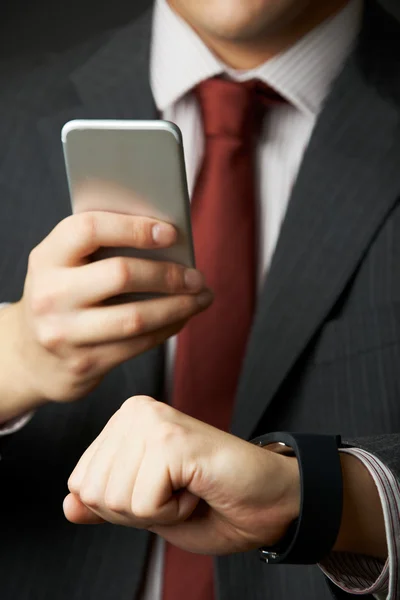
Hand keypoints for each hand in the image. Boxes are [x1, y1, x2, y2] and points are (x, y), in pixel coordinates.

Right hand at [0, 212, 211, 419]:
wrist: (29, 357)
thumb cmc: (62, 297)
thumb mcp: (64, 266)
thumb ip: (101, 249)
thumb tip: (167, 239)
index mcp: (46, 258)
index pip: (89, 229)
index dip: (134, 228)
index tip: (171, 232)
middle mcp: (50, 295)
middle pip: (121, 275)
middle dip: (169, 274)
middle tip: (197, 276)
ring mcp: (65, 334)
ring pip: (136, 317)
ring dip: (179, 306)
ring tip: (202, 297)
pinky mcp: (85, 364)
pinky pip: (138, 344)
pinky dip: (168, 328)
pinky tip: (182, 317)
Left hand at [64, 396, 299, 554]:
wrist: (269, 502)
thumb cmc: (213, 502)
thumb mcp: (147, 510)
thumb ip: (105, 504)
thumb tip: (67, 505)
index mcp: (124, 422)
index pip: (80, 483)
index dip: (121, 507)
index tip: (162, 491)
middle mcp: (134, 412)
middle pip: (93, 492)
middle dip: (135, 510)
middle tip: (179, 491)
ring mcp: (153, 421)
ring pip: (114, 498)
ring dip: (156, 511)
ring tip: (189, 487)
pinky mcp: (172, 438)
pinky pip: (143, 503)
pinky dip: (172, 512)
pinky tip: (197, 487)